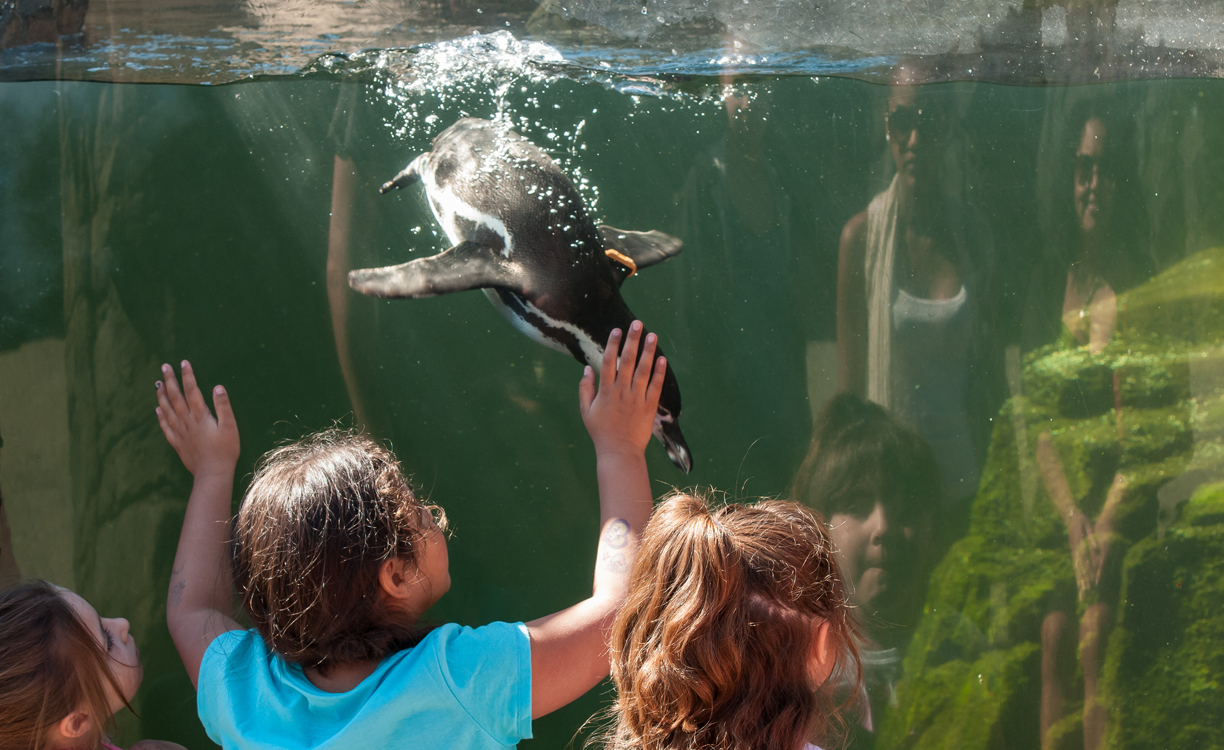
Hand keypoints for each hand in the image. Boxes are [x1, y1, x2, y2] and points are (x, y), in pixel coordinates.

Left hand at [155, 361, 239, 478]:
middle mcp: (187, 421)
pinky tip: (157, 409)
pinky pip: (166, 427)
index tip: (183, 362)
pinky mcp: (178, 443)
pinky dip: (160, 416)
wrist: (212, 473)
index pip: (192, 390)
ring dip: (162, 395)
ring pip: (167, 409)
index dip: (187, 375)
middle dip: (170, 380)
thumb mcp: (230, 426)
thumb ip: (223, 406)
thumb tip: (217, 387)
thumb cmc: (225, 450)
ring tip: (157, 383)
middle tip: (164, 367)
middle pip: (176, 397)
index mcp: (200, 415)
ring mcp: (180, 432)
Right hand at [578, 321, 665, 457]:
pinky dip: (659, 372)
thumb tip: (586, 368)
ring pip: (643, 370)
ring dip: (648, 351)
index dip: (613, 344)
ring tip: (653, 335)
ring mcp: (636, 398)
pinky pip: (655, 386)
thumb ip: (585, 388)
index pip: (609, 361)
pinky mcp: (649, 407)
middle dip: (632, 340)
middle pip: (628, 360)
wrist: (619, 452)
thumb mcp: (586, 410)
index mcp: (605, 390)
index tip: (617, 330)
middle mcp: (621, 391)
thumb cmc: (600, 431)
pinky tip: (662, 359)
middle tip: (637, 323)